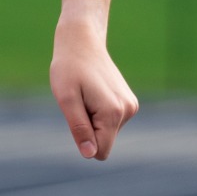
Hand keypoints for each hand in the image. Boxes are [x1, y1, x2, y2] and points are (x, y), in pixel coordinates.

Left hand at [50, 21, 138, 159]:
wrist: (81, 41)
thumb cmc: (68, 68)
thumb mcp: (66, 99)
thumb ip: (79, 128)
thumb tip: (90, 154)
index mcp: (113, 112)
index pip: (100, 151)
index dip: (82, 139)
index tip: (76, 114)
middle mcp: (128, 110)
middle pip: (103, 141)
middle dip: (88, 128)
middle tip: (79, 102)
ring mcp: (131, 105)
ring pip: (107, 131)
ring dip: (92, 119)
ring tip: (85, 95)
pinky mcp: (129, 102)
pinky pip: (110, 121)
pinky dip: (98, 112)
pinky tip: (93, 92)